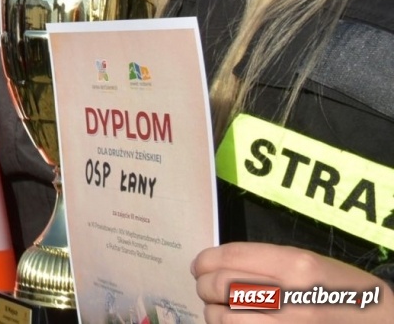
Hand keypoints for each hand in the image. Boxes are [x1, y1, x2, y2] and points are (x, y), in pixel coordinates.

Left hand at [192, 242, 393, 322]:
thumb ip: (267, 261)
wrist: (380, 323)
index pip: (230, 257)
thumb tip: (219, 264)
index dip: (205, 260)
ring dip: (213, 313)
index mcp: (295, 265)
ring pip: (223, 317)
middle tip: (205, 288)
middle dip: (204, 286)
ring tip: (219, 310)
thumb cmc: (343, 291)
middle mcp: (288, 295)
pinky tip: (233, 323)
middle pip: (220, 285)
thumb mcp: (310, 264)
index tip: (198, 266)